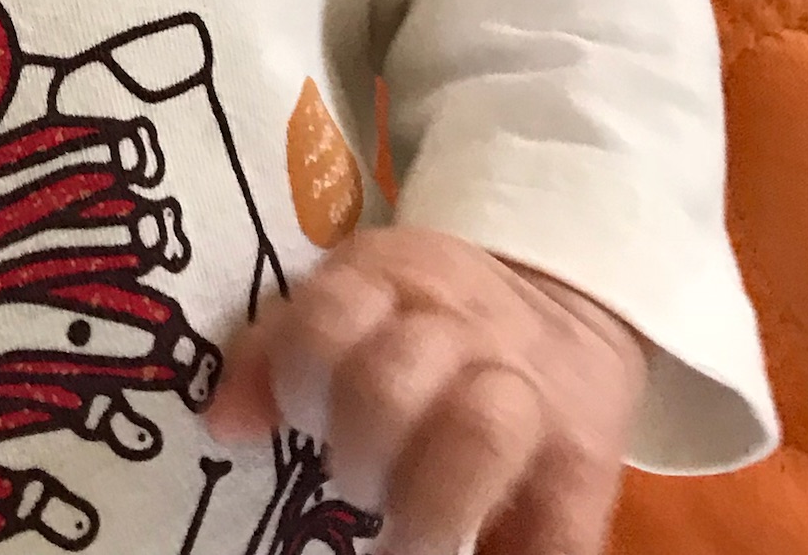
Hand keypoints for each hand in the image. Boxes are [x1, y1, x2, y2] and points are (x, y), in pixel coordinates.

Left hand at [206, 227, 646, 554]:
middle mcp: (460, 331)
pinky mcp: (584, 468)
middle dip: (356, 449)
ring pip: (475, 440)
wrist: (560, 303)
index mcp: (392, 280)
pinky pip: (559, 530)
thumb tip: (223, 424)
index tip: (297, 422)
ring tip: (403, 547)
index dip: (297, 378)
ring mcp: (526, 397)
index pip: (327, 317)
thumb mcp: (354, 294)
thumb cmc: (422, 316)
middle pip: (391, 381)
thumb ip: (282, 347)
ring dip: (426, 508)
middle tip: (351, 488)